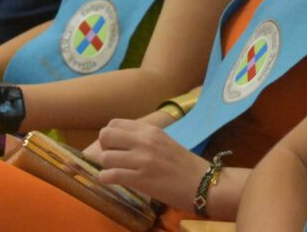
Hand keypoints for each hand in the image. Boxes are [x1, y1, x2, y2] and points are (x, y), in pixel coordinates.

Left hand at [95, 118, 210, 209]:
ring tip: (115, 171)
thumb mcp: (164, 142)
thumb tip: (120, 141)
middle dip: (104, 148)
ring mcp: (143, 160)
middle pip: (106, 135)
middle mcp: (145, 141)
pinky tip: (112, 181)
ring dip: (106, 166)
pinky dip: (105, 179)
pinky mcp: (142, 179)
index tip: (115, 146)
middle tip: (113, 158)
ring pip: (105, 157)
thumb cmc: (185, 164)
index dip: (110, 136)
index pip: (114, 123)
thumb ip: (143, 138)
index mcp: (150, 130)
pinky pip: (110, 175)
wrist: (203, 184)